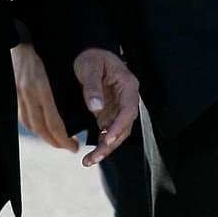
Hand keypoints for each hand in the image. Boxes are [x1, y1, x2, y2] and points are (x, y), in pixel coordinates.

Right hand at [11, 44, 77, 151]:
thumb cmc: (43, 51)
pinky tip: (43, 128)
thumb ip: (63, 88)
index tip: (74, 146)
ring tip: (58, 141)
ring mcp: (20, 95)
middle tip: (70, 148)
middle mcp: (29, 94)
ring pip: (31, 125)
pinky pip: (24, 117)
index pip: (54, 123)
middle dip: (56, 142)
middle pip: (42, 129)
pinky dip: (34, 127)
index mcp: (42, 88)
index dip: (64, 139)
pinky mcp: (16, 94)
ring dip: (44, 137)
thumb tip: (79, 109)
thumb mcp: (57, 67)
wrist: (21, 43)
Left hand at [72, 47, 138, 167]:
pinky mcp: (109, 115)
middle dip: (111, 144)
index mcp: (128, 86)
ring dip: (106, 149)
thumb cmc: (92, 57)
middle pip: (125, 126)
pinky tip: (90, 157)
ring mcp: (118, 109)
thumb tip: (96, 108)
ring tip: (89, 161)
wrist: (88, 54)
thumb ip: (93, 87)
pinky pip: (108, 133)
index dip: (120, 125)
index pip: (129, 110)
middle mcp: (126, 100)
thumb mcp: (90, 67)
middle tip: (95, 157)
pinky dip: (101, 145)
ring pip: (117, 134)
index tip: (108, 138)